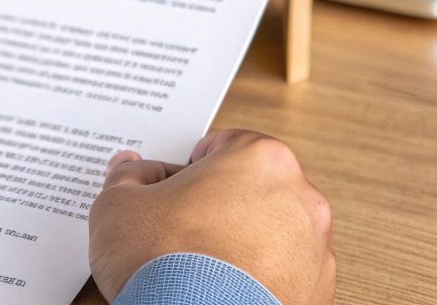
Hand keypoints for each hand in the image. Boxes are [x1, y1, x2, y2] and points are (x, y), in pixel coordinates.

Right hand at [88, 129, 334, 304]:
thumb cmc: (162, 264)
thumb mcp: (119, 206)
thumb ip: (128, 177)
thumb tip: (133, 171)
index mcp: (259, 158)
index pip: (224, 145)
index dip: (191, 168)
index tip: (174, 190)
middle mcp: (299, 197)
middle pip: (255, 188)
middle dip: (222, 205)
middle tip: (182, 230)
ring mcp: (315, 248)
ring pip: (275, 233)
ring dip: (245, 243)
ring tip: (202, 267)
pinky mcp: (317, 292)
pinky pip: (287, 275)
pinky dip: (260, 280)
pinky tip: (225, 291)